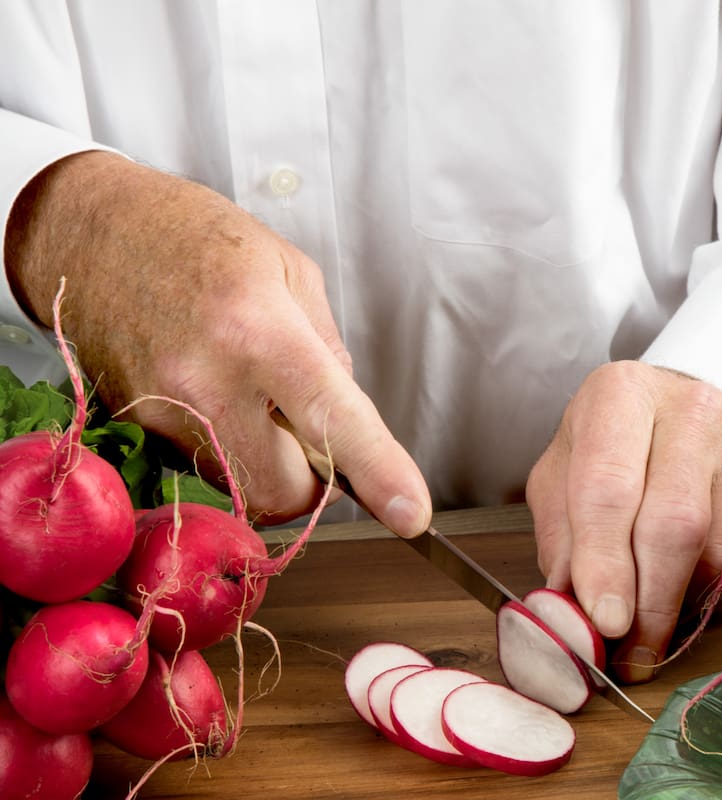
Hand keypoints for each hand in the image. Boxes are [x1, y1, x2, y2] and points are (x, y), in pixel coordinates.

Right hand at [4, 151, 430, 534]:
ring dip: (267, 460)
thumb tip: (346, 421)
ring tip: (254, 392)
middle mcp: (204, 382)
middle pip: (283, 493)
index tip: (411, 513)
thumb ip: (329, 353)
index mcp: (258, 330)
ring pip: (241, 488)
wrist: (87, 229)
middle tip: (312, 432)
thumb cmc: (196, 239)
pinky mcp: (133, 431)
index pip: (331, 420)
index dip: (377, 471)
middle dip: (312, 480)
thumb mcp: (290, 272)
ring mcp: (160, 414)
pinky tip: (216, 391)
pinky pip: (204, 467)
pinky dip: (228, 446)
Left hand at [526, 361, 721, 682]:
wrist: (671, 413)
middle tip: (631, 652)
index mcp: (620, 394)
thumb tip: (576, 617)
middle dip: (652, 601)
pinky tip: (692, 578)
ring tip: (653, 613)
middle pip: (676, 522)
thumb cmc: (608, 451)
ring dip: (686, 597)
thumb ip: (562, 544)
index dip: (605, 563)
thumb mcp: (561, 482)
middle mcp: (691, 404)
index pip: (610, 488)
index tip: (604, 623)